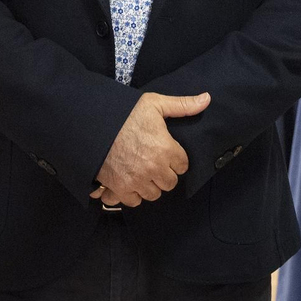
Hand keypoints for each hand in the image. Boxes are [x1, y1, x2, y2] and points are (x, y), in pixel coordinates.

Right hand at [89, 91, 209, 206]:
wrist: (93, 124)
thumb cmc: (124, 113)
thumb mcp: (154, 104)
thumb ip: (182, 105)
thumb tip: (206, 99)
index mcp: (165, 148)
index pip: (183, 166)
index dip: (175, 158)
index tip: (166, 151)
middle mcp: (154, 168)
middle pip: (170, 183)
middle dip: (165, 173)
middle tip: (154, 161)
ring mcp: (137, 180)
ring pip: (154, 193)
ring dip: (150, 184)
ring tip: (142, 170)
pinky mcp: (120, 188)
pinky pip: (135, 200)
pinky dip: (133, 193)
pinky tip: (130, 180)